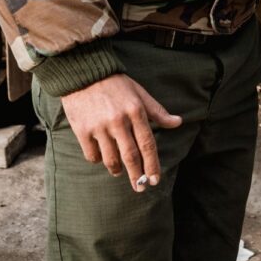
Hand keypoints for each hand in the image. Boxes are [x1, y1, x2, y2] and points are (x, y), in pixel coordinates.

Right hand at [62, 73, 181, 189]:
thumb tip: (178, 122)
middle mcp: (118, 120)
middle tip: (140, 188)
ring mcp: (99, 126)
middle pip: (131, 157)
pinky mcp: (82, 130)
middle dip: (137, 176)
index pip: (148, 144)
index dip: (152, 164)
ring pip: (111, 160)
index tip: (155, 179)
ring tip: (119, 171)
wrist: (84, 72)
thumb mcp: (139, 93)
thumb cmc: (115, 83)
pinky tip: (101, 156)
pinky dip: (98, 160)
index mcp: (135, 111)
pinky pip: (92, 155)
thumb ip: (157, 111)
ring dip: (117, 169)